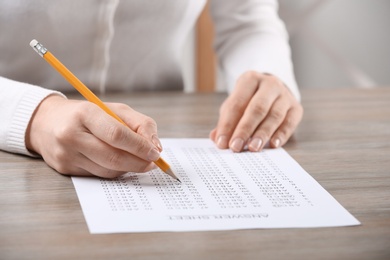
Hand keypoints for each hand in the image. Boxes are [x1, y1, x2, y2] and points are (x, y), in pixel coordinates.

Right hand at [26, 95, 162, 177]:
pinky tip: (119, 163)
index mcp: (85, 114)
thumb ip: (139, 124)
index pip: (117, 135)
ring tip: (138, 161)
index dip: (140, 146)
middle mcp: (72, 135)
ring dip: (128, 168)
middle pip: (113, 157)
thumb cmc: (86, 115)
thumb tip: (155, 147)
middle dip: (138, 162)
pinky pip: (98, 175)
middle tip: (153, 163)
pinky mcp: (65, 169)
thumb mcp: (114, 109)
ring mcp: (66, 154)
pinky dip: (114, 171)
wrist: (46, 123)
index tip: (155, 153)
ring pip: (107, 170)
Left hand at [210, 71, 302, 151]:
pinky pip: (289, 122)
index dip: (228, 124)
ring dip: (262, 134)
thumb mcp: (234, 105)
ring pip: (274, 116)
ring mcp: (285, 95)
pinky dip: (282, 134)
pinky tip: (273, 145)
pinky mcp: (296, 108)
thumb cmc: (249, 100)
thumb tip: (216, 138)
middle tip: (236, 147)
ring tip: (253, 148)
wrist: (273, 91)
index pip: (237, 103)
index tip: (222, 142)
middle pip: (257, 108)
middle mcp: (269, 84)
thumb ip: (225, 121)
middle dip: (245, 129)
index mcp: (250, 79)